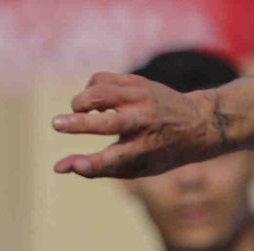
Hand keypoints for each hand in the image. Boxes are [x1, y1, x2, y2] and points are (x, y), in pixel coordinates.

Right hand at [53, 73, 225, 178]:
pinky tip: (95, 102)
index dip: (91, 164)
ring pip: (100, 93)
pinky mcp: (137, 81)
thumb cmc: (160, 152)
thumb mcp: (136, 168)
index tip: (72, 165)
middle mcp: (144, 122)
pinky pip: (100, 80)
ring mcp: (141, 98)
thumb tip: (59, 167)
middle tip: (56, 124)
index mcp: (146, 150)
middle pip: (106, 123)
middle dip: (78, 124)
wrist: (197, 123)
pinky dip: (90, 90)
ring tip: (78, 112)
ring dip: (80, 103)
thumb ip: (99, 169)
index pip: (115, 159)